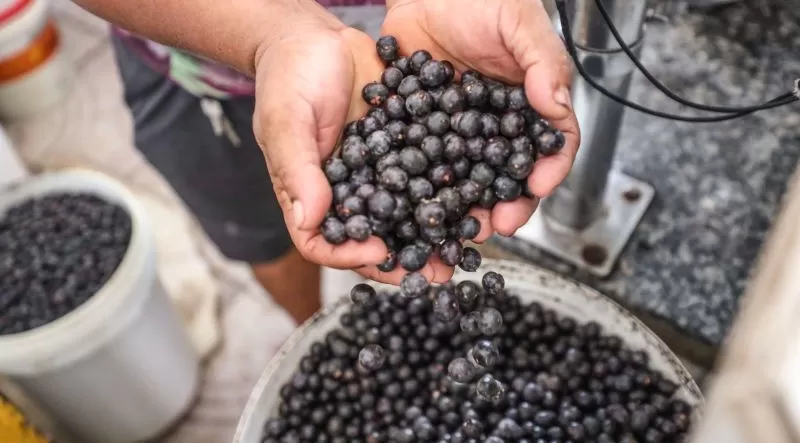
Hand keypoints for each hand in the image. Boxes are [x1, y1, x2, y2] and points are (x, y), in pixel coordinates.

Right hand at [252, 12, 452, 283]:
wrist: (318, 37)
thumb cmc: (288, 76)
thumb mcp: (286, 120)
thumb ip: (297, 168)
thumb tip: (309, 218)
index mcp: (309, 193)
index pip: (322, 241)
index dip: (348, 255)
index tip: (378, 254)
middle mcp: (346, 190)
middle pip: (371, 236)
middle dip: (403, 258)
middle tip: (435, 272)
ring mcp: (377, 172)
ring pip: (405, 212)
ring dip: (432, 231)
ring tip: (463, 246)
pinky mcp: (403, 148)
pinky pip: (425, 174)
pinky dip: (447, 188)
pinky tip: (473, 196)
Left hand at [382, 0, 580, 239]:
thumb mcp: (519, 22)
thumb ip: (543, 63)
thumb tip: (558, 108)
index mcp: (531, 102)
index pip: (551, 144)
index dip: (549, 170)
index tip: (538, 189)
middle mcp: (498, 123)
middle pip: (510, 173)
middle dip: (508, 203)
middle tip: (498, 225)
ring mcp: (460, 130)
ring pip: (470, 177)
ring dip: (468, 206)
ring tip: (461, 228)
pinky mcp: (424, 129)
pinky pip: (427, 162)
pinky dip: (425, 186)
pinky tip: (420, 203)